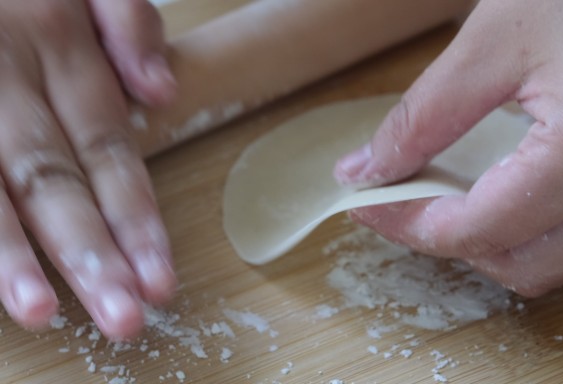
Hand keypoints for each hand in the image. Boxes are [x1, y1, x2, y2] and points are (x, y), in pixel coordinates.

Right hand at [0, 0, 176, 337]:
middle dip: (90, 254)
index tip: (160, 282)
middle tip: (124, 318)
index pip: (111, 150)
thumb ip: (126, 20)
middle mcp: (8, 75)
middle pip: (55, 180)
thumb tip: (161, 92)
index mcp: (59, 45)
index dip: (137, 219)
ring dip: (14, 254)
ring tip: (42, 312)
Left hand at [335, 0, 562, 295]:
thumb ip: (423, 117)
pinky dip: (532, 223)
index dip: (411, 225)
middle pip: (525, 267)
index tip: (367, 203)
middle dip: (453, 244)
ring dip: (495, 239)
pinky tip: (499, 186)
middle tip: (404, 203)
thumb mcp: (493, 41)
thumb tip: (368, 171)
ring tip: (445, 196)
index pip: (483, 229)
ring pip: (559, 257)